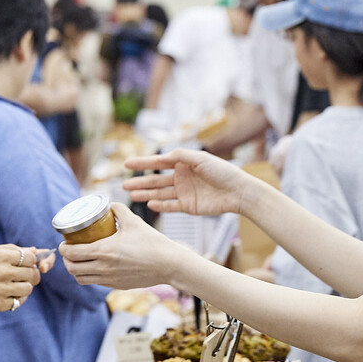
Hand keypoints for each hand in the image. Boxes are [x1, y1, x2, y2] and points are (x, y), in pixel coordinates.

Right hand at [0, 245, 43, 312]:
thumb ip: (11, 249)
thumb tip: (35, 250)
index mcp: (1, 256)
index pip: (31, 258)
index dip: (31, 261)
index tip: (25, 263)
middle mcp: (3, 272)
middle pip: (32, 274)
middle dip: (30, 274)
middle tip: (22, 275)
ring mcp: (1, 289)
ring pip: (28, 288)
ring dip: (24, 286)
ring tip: (14, 284)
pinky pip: (18, 302)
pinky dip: (16, 299)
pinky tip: (8, 294)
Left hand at [60, 203, 189, 288]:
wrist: (169, 264)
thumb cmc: (152, 242)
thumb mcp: (134, 221)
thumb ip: (119, 209)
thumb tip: (108, 204)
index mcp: (104, 251)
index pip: (72, 253)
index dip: (63, 248)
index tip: (64, 242)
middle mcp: (103, 267)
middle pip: (72, 268)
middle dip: (66, 260)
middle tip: (69, 251)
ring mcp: (109, 279)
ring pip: (81, 279)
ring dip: (75, 270)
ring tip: (78, 261)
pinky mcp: (116, 286)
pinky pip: (95, 282)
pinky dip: (89, 276)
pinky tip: (93, 267)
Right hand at [123, 149, 256, 215]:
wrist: (239, 192)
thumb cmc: (223, 172)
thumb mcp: (201, 159)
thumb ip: (181, 156)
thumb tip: (164, 155)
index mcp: (183, 163)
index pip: (159, 163)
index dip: (142, 163)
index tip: (126, 164)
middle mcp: (181, 177)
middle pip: (156, 180)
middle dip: (140, 182)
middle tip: (123, 184)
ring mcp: (184, 192)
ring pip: (160, 193)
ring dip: (146, 194)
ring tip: (131, 195)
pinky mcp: (189, 206)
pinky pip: (171, 205)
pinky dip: (161, 205)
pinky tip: (150, 204)